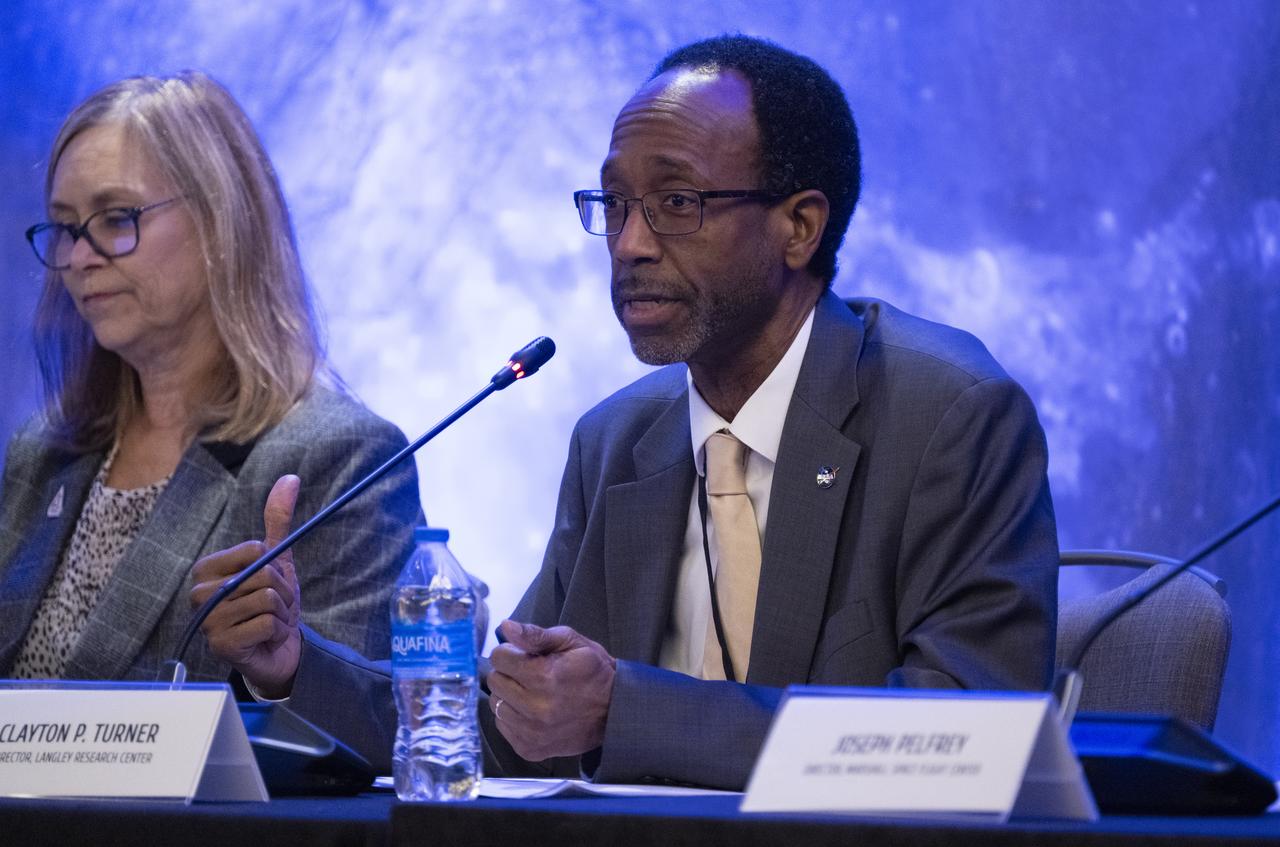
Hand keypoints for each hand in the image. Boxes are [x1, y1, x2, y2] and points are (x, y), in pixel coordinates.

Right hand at [190, 475, 301, 698]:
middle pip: (265, 574)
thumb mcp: (278, 560)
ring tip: (270, 622)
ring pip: (269, 599)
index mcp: (207, 569)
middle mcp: (200, 593)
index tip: (271, 583)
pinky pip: (268, 623)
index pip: (257, 550)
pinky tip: (266, 638)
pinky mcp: (221, 645)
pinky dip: (278, 631)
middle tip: (275, 608)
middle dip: (283, 592)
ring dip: (282, 613)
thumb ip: (279, 521)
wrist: (278, 650)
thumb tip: (291, 478)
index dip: (276, 567)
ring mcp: (208, 621)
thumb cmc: (272, 604)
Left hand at [486, 620, 615, 761]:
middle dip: (510, 673)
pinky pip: (502, 726)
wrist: (615, 711)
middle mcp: (534, 708)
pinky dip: (513, 717)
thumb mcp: (571, 641)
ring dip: (510, 696)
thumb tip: (506, 627)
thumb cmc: (592, 671)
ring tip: (533, 693)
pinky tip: (533, 711)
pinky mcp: (529, 749)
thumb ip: (536, 635)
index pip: (498, 657)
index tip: (528, 657)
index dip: (512, 652)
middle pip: (494, 681)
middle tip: (532, 674)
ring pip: (496, 704)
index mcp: (543, 677)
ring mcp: (531, 732)